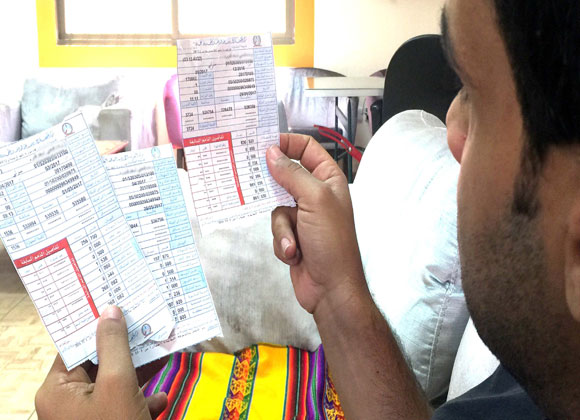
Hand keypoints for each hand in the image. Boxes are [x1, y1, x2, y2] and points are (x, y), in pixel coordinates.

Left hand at [35, 306, 168, 419]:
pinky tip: (161, 398)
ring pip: (116, 384)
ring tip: (162, 352)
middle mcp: (69, 404)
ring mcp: (90, 418)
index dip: (98, 325)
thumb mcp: (118, 383)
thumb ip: (114, 345)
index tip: (119, 305)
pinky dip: (143, 399)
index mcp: (58, 391)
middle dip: (127, 348)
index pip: (75, 347)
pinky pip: (125, 405)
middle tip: (147, 324)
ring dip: (141, 372)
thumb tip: (110, 311)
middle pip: (99, 363)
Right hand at [267, 133, 366, 316]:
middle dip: (274, 188)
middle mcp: (316, 194)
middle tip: (255, 181)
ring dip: (282, 228)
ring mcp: (303, 215)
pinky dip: (282, 242)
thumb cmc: (333, 244)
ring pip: (276, 207)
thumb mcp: (314, 200)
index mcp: (329, 180)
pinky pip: (275, 228)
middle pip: (285, 176)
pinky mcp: (292, 234)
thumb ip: (292, 174)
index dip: (287, 143)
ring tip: (295, 243)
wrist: (330, 288)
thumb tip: (272, 153)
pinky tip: (295, 254)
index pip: (307, 148)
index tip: (263, 144)